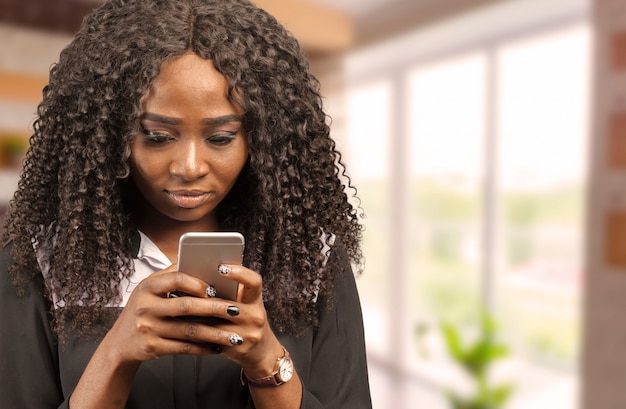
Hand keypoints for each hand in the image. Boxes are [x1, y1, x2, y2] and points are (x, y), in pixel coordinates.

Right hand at [100, 263, 282, 373]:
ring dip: (216, 334)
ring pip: (189, 331)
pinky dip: (203, 348)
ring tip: (235, 336)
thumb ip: (170, 274)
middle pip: (187, 306)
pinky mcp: (153, 348)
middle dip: (216, 309)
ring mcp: (148, 328)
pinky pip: (184, 348)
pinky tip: (218, 348)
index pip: (176, 279)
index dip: (199, 283)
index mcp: (147, 287)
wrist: (119, 344)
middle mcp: (146, 307)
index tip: (217, 288)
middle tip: (237, 310)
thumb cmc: (141, 310)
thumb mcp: (148, 288)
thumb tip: (197, 258)